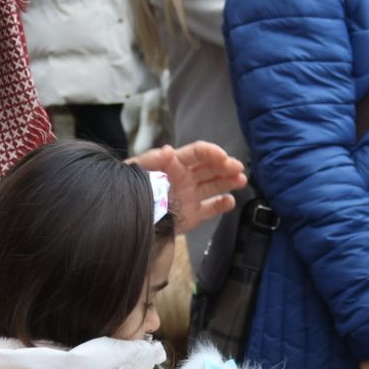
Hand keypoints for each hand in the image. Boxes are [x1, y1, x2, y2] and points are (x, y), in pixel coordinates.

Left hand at [129, 141, 246, 232]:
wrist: (126, 218)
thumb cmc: (129, 188)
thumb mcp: (138, 170)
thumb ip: (152, 160)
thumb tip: (168, 150)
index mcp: (174, 164)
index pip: (197, 153)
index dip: (211, 152)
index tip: (223, 157)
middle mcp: (186, 178)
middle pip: (210, 168)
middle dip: (225, 166)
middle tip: (238, 168)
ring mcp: (191, 196)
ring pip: (214, 186)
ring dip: (229, 181)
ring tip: (241, 181)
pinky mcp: (192, 215)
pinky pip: (211, 208)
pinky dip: (222, 205)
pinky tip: (230, 201)